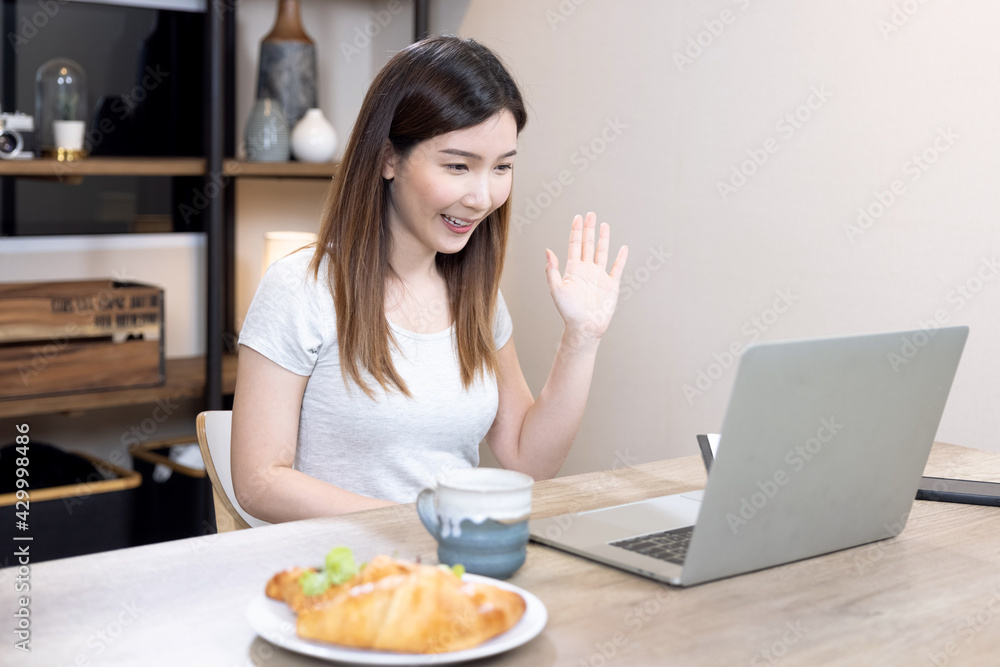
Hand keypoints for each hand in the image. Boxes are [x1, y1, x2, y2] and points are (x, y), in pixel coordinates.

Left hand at [545, 212, 627, 344]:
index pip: (574, 245)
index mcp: (573, 270)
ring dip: (603, 239)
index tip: (577, 217)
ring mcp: (599, 276)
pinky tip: (623, 248)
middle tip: (590, 214)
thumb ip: (552, 270)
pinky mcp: (611, 285)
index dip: (576, 231)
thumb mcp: (556, 289)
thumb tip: (548, 250)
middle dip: (589, 229)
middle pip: (588, 245)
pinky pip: (617, 268)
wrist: (585, 326)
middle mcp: (586, 270)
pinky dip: (620, 258)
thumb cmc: (568, 311)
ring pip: (602, 252)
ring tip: (605, 225)